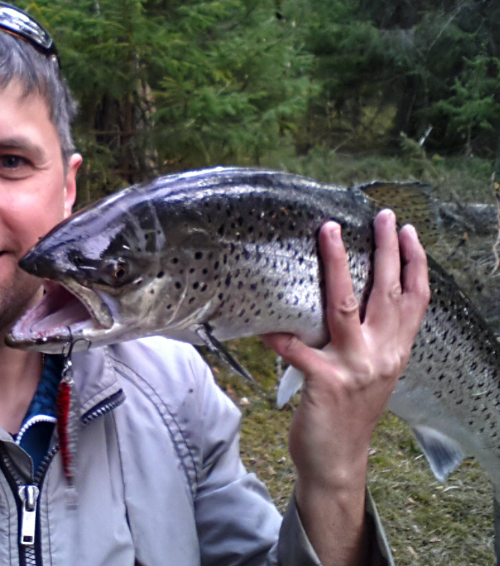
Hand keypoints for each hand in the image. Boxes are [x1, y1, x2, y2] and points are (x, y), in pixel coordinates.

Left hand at [261, 209, 429, 564]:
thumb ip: (368, 338)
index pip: (414, 299)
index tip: (408, 232)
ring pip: (347, 306)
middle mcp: (383, 354)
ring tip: (329, 233)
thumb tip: (346, 299)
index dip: (415, 263)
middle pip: (388, 292)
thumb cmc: (349, 412)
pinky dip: (278, 333)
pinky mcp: (325, 381)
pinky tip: (263, 322)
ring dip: (338, 266)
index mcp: (396, 351)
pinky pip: (297, 348)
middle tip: (381, 216)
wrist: (338, 461)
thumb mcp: (371, 372)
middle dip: (386, 250)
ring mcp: (356, 367)